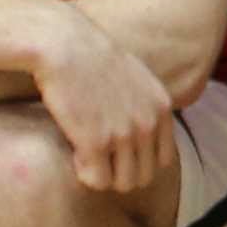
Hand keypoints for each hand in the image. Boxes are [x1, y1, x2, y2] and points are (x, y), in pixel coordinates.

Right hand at [31, 11, 173, 194]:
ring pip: (122, 183)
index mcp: (161, 107)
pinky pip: (97, 180)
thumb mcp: (135, 75)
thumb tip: (143, 130)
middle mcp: (148, 122)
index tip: (117, 152)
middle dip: (119, 172)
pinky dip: (84, 174)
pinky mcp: (96, 142)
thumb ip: (145, 104)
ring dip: (102, 175)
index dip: (139, 162)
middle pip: (143, 176)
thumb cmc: (90, 56)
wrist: (63, 43)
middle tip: (97, 156)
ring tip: (85, 153)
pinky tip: (74, 153)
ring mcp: (124, 134)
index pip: (163, 159)